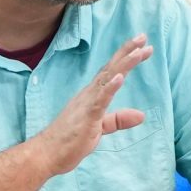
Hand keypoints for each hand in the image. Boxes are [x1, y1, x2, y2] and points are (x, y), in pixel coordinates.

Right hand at [34, 36, 151, 177]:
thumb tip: (141, 115)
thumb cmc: (69, 141)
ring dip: (123, 64)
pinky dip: (110, 88)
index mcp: (92, 96)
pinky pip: (99, 100)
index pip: (111, 72)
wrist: (46, 154)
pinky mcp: (86, 117)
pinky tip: (120, 78)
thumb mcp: (100, 129)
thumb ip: (118, 120)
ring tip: (138, 51)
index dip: (126, 58)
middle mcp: (89, 94)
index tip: (143, 46)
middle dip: (128, 52)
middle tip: (143, 37)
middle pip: (111, 69)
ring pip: (107, 79)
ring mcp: (86, 104)